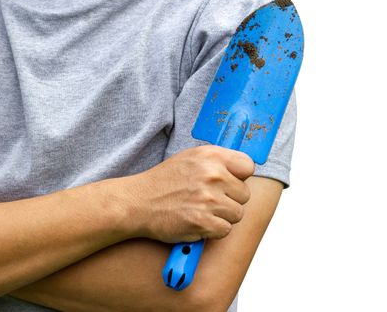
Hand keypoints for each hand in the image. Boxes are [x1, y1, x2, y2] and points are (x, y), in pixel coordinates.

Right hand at [114, 145, 254, 242]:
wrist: (138, 202)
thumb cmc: (165, 181)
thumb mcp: (191, 158)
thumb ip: (218, 161)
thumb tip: (244, 167)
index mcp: (211, 155)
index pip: (248, 166)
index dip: (240, 177)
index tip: (230, 183)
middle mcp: (212, 175)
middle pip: (245, 194)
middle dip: (230, 200)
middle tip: (210, 200)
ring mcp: (208, 199)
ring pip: (237, 214)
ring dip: (222, 216)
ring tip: (203, 211)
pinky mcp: (202, 221)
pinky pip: (225, 230)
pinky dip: (213, 230)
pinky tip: (198, 222)